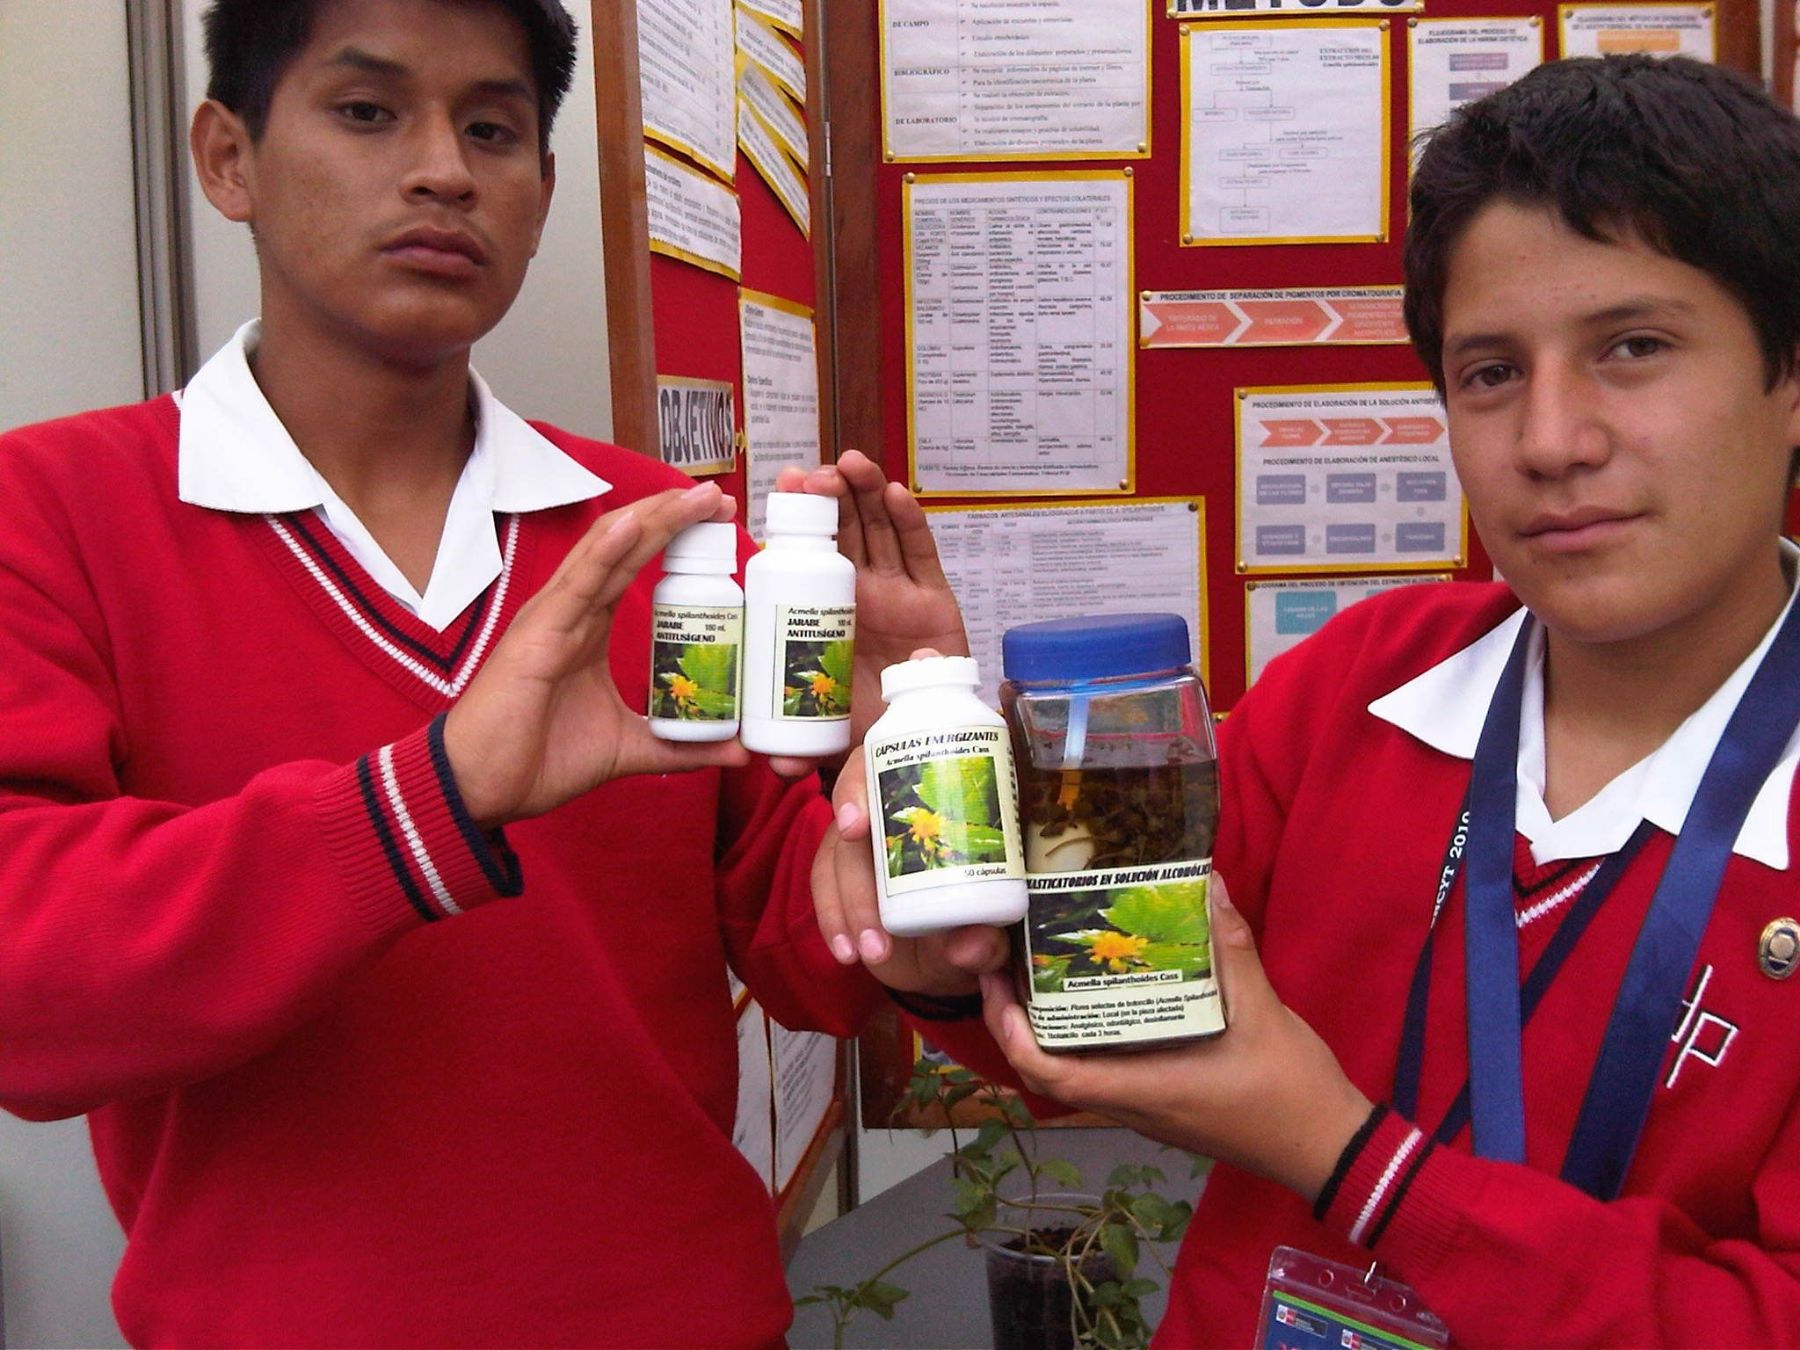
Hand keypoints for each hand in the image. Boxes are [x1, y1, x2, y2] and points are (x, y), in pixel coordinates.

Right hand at [443, 483, 749, 824]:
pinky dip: (603, 553)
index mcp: (589, 626)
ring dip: (651, 520)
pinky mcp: (537, 636)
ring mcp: (552, 617)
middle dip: (672, 516)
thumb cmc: (539, 759)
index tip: (722, 522)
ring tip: (691, 496)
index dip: (676, 538)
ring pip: (606, 553)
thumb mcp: (628, 748)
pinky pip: (576, 586)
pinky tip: (631, 526)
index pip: (636, 565)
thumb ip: (680, 745)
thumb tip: (738, 750)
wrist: (483, 787)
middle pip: (626, 546)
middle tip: (719, 497)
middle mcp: (572, 611)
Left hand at [775, 450, 968, 750]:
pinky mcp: (935, 598)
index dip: (793, 523)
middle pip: (841, 532)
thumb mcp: (836, 737)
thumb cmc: (875, 725)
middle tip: (808, 473)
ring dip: (863, 493)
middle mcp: (860, 593)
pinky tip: (894, 493)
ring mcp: (897, 591)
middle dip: (826, 497)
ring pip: (878, 530)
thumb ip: (812, 752)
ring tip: (847, 465)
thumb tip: (781, 769)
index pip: (806, 558)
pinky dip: (910, 521)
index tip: (777, 491)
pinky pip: (921, 553)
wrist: (926, 735)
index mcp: (827, 614)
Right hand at [812, 734, 1008, 997]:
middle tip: (878, 931)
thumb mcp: (991, 939)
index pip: (887, 766)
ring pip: (834, 855)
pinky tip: (845, 951)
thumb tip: (971, 945)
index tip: (855, 826)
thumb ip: (986, 944)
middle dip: (858, 876)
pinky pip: (825, 885)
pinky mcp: (845, 870)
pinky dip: (832, 920)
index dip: (861, 787)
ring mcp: (866, 839)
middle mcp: (895, 809)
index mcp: (937, 798)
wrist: (956, 952)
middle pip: (856, 817)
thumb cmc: (980, 926)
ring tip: (869, 952)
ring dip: (845, 907)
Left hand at [978, 875, 1373, 1202]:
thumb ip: (1231, 949)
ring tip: (1045, 966)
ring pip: (1078, 1070)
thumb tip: (1208, 885)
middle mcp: (1133, 1103)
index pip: (1049, 1073)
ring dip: (1051, 1027)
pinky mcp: (1164, 1100)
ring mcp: (1147, 1106)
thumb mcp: (1263, 1012)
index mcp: (1142, 1088)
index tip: (995, 986)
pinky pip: (1108, 1069)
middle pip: (1050, 1069)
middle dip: (1019, 1020)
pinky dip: (1089, 1035)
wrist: (1327, 1146)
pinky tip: (1101, 992)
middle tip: (1011, 960)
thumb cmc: (1290, 1090)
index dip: (1010, 1033)